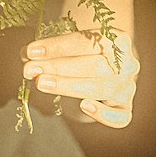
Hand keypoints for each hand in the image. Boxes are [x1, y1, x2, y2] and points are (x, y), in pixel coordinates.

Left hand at [22, 30, 139, 128]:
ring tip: (40, 83)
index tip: (31, 51)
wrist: (102, 69)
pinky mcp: (125, 109)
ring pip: (101, 88)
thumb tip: (26, 55)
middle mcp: (129, 63)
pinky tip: (84, 107)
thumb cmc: (82, 53)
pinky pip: (120, 117)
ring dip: (67, 86)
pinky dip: (103, 114)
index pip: (87, 41)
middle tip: (30, 70)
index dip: (57, 46)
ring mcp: (128, 87)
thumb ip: (51, 49)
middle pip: (94, 65)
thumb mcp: (69, 45)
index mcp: (118, 39)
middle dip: (58, 67)